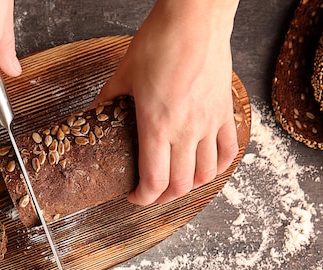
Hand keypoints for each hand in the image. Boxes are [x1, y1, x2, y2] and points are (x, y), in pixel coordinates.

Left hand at [92, 0, 239, 204]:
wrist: (195, 19)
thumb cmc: (160, 42)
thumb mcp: (123, 75)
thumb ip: (107, 101)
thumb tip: (93, 115)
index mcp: (157, 126)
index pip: (154, 181)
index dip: (143, 199)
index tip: (134, 196)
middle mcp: (186, 130)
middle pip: (181, 185)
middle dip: (163, 197)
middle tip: (151, 193)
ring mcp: (209, 122)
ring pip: (207, 174)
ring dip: (190, 186)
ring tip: (177, 183)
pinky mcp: (225, 111)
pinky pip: (229, 150)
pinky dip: (219, 166)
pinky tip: (207, 166)